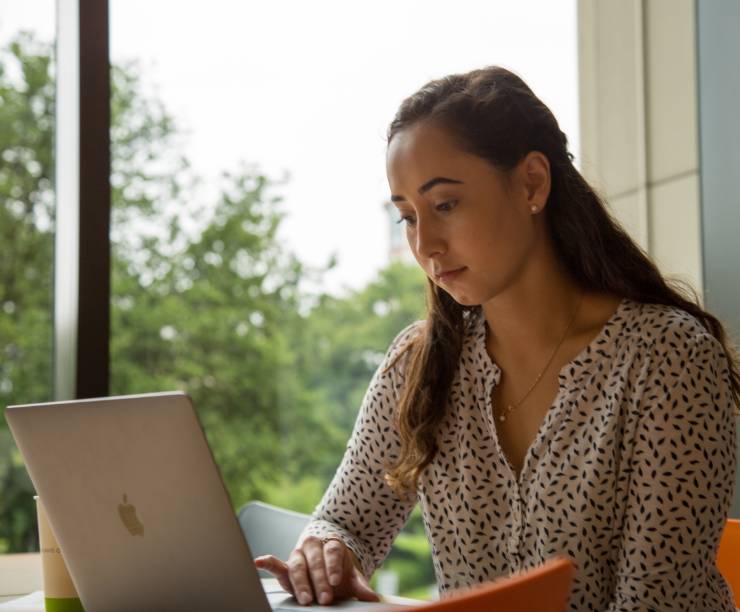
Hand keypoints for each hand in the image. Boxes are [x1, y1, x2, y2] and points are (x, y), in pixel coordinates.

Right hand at [254, 535, 380, 605]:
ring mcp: (299, 555)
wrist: (327, 567)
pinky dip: (267, 562)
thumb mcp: (351, 578)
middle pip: (314, 560)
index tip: (336, 581)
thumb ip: (360, 586)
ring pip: (297, 565)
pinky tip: (258, 561)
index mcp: (331, 545)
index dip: (332, 566)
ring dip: (301, 583)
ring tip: (306, 599)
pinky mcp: (286, 566)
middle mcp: (313, 546)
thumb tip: (372, 598)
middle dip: (319, 580)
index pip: (331, 552)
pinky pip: (276, 563)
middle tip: (325, 599)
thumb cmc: (339, 572)